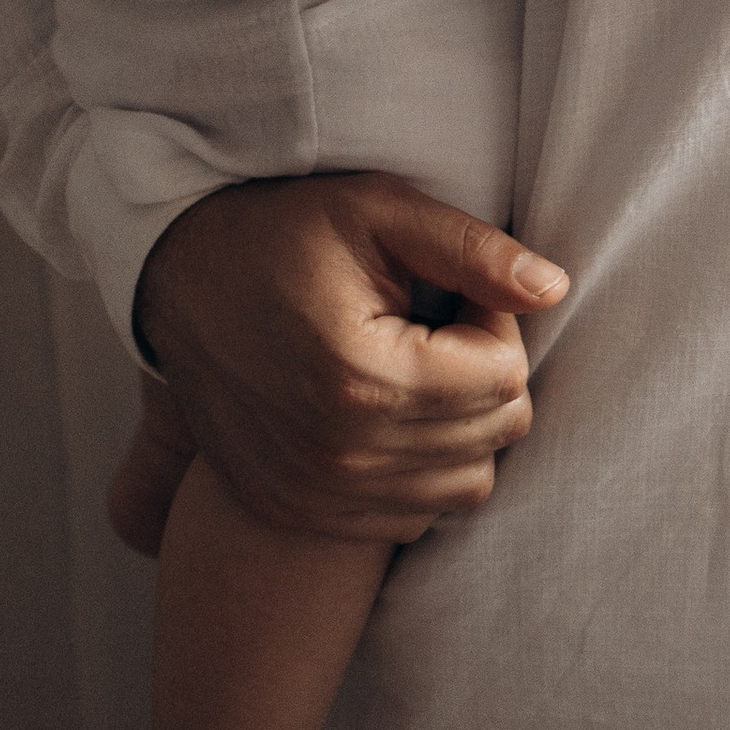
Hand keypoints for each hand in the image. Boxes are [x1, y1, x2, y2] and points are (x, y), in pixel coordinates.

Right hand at [134, 173, 568, 542]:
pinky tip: (388, 412)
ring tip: (415, 366)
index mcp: (364, 377)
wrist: (176, 280)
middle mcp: (340, 453)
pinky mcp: (298, 510)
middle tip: (435, 324)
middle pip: (496, 434)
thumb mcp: (379, 211)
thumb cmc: (282, 233)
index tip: (454, 292)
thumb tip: (553, 289)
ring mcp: (315, 493)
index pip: (507, 376)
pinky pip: (412, 518)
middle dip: (485, 373)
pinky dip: (420, 471)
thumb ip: (472, 252)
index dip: (496, 322)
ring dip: (462, 427)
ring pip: (466, 486)